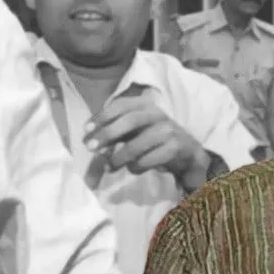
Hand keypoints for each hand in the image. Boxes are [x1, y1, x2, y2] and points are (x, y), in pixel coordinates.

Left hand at [82, 96, 209, 191]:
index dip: (103, 116)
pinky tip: (133, 169)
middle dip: (108, 133)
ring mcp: (169, 130)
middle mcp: (159, 114)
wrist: (187, 152)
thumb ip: (115, 132)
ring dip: (120, 157)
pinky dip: (137, 166)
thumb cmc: (154, 140)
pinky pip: (150, 158)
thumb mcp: (136, 130)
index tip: (86, 130)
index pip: (123, 104)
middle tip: (91, 148)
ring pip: (139, 143)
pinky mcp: (176, 148)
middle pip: (131, 120)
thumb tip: (91, 141)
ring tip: (109, 167)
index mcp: (146, 106)